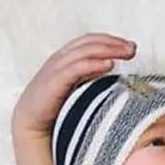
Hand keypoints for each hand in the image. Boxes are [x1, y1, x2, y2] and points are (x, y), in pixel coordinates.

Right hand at [12, 33, 135, 136]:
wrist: (32, 124)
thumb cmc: (57, 108)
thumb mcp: (78, 88)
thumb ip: (91, 76)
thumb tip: (112, 68)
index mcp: (66, 59)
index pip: (91, 41)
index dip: (111, 40)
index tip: (131, 47)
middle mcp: (61, 59)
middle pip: (89, 43)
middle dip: (113, 43)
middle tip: (133, 48)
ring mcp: (56, 68)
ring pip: (84, 51)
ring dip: (108, 50)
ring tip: (127, 53)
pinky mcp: (53, 81)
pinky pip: (76, 68)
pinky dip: (93, 64)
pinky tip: (109, 65)